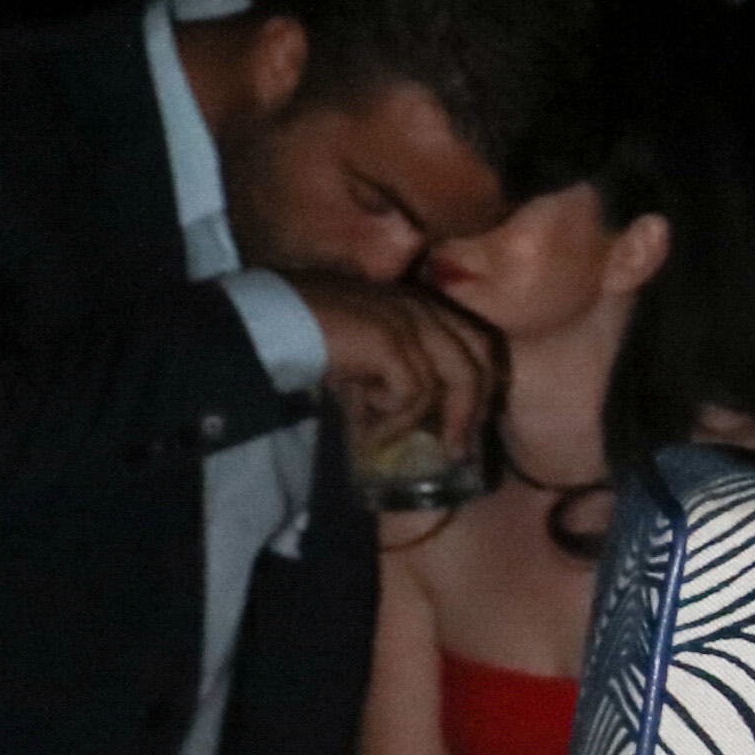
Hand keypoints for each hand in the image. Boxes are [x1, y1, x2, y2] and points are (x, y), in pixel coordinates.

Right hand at [293, 275, 505, 459]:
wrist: (269, 323)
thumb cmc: (310, 336)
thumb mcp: (366, 350)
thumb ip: (398, 367)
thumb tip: (423, 411)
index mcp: (418, 304)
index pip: (475, 340)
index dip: (484, 381)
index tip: (476, 418)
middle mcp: (419, 307)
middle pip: (477, 358)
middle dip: (474, 407)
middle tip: (459, 446)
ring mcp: (407, 321)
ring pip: (451, 380)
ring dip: (438, 422)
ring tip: (425, 449)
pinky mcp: (389, 342)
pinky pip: (413, 393)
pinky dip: (394, 420)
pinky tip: (370, 432)